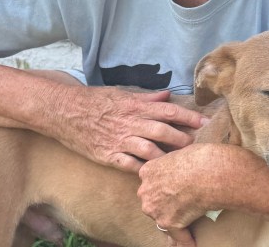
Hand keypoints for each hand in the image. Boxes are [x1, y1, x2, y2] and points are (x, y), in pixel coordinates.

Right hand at [47, 87, 207, 172]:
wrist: (64, 111)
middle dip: (183, 140)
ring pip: (150, 151)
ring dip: (168, 158)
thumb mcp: (120, 93)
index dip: (188, 117)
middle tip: (199, 146)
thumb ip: (145, 97)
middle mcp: (130, 123)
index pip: (168, 111)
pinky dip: (144, 170)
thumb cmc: (93, 100)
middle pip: (163, 132)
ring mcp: (119, 140)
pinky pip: (130, 165)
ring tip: (182, 164)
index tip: (205, 122)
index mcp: (135, 106)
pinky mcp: (108, 155)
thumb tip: (167, 95)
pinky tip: (155, 175)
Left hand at [138, 144, 249, 245]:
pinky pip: (177, 235)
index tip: (171, 193)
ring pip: (162, 219)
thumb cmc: (202, 158)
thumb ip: (175, 163)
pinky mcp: (168, 222)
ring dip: (174, 224)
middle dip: (164, 206)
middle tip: (181, 208)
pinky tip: (192, 243)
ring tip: (186, 230)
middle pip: (152, 202)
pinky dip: (185, 240)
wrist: (211, 172)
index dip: (163, 189)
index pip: (151, 184)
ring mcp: (155, 208)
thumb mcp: (182, 152)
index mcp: (148, 170)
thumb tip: (183, 164)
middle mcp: (146, 190)